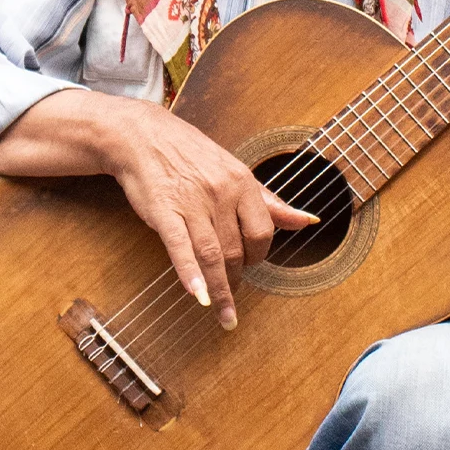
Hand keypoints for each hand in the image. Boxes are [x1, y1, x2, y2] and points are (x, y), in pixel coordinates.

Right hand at [96, 99, 314, 329]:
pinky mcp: (164, 212)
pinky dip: (191, 274)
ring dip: (221, 290)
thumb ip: (270, 202)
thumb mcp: (235, 171)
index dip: (258, 256)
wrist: (142, 136)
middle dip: (237, 277)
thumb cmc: (190, 156)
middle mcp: (220, 193)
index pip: (262, 233)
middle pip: (238, 250)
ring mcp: (192, 204)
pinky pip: (181, 248)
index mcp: (241, 182)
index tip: (248, 265)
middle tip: (231, 289)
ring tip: (225, 313)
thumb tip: (307, 221)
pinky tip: (199, 296)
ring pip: (213, 255)